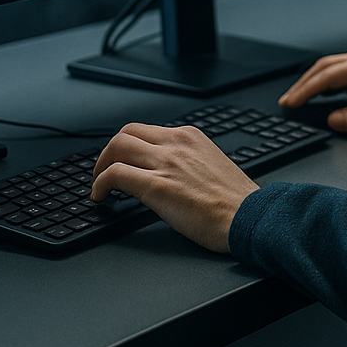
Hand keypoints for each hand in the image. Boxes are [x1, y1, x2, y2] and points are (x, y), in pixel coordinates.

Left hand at [91, 123, 258, 252]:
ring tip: (99, 184)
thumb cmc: (235, 200)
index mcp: (190, 136)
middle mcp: (176, 143)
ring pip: (117, 147)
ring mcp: (166, 162)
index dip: (128, 146)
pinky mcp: (156, 186)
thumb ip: (188, 160)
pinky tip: (100, 197)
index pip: (147, 130)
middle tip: (104, 170)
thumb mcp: (211, 164)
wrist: (248, 216)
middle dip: (109, 151)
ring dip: (100, 166)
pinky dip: (100, 183)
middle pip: (127, 132)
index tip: (123, 161)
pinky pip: (115, 175)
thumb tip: (168, 172)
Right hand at [278, 47, 346, 134]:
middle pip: (328, 67)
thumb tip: (334, 120)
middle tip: (288, 101)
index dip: (306, 90)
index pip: (329, 75)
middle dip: (305, 83)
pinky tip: (326, 97)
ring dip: (317, 83)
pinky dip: (332, 85)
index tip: (290, 102)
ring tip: (300, 99)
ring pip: (338, 69)